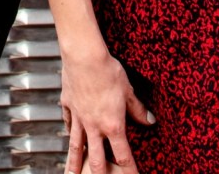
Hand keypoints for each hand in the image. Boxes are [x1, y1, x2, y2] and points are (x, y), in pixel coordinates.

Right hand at [60, 46, 152, 173]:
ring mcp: (79, 118)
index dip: (129, 170)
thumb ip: (137, 109)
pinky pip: (68, 123)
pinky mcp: (68, 106)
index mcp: (112, 125)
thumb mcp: (128, 90)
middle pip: (96, 160)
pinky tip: (68, 136)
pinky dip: (69, 132)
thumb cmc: (108, 71)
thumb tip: (149, 120)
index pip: (123, 155)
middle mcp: (94, 126)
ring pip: (76, 147)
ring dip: (74, 164)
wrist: (84, 57)